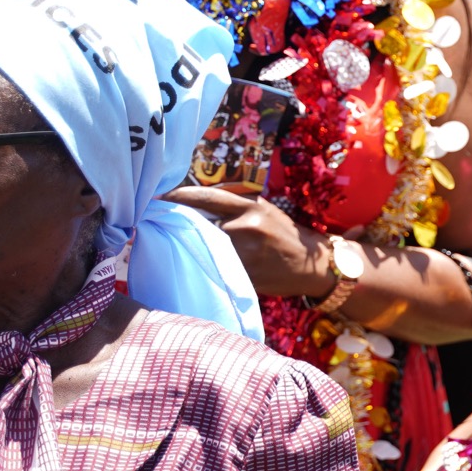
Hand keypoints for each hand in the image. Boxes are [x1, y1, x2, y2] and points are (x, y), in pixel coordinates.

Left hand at [162, 187, 331, 297]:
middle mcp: (247, 227)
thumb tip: (196, 201)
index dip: (180, 196)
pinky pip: (217, 266)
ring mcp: (245, 253)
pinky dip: (209, 264)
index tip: (159, 197)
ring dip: (194, 245)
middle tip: (163, 223)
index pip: (207, 197)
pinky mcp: (244, 274)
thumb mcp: (265, 211)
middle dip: (184, 224)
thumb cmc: (284, 234)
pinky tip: (205, 263)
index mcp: (251, 207)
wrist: (312, 265)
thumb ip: (236, 205)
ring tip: (186, 244)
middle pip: (200, 223)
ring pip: (206, 246)